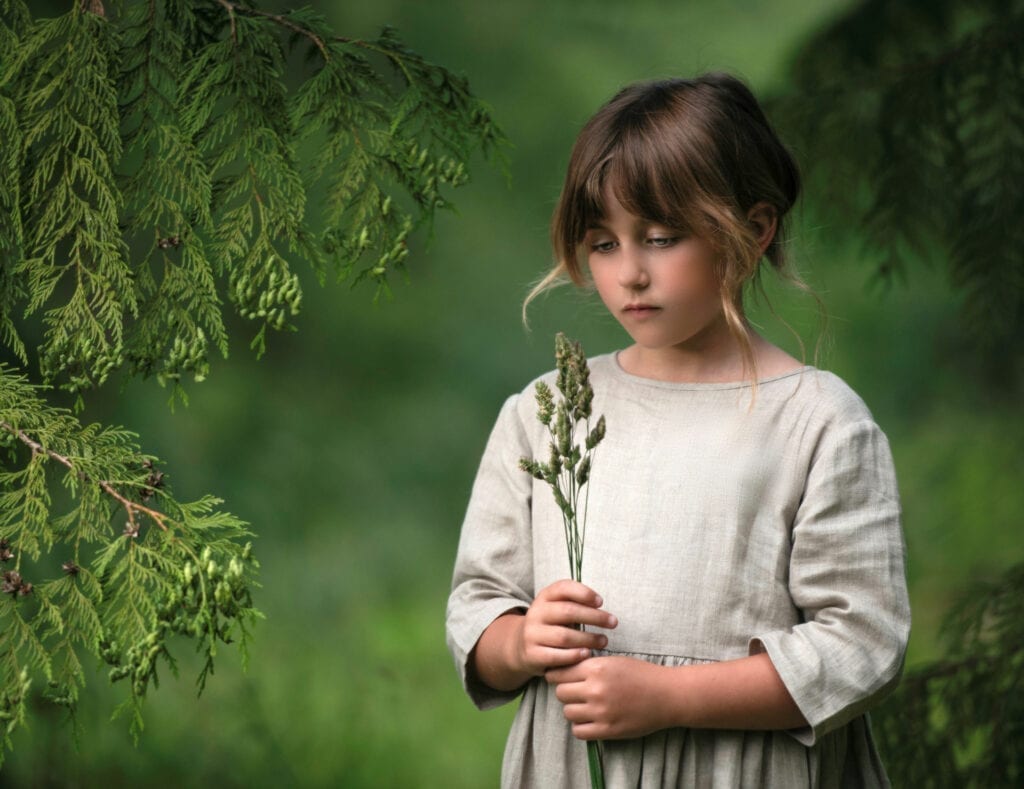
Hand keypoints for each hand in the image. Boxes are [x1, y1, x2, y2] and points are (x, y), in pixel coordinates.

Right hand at [512, 579, 617, 677]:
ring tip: (604, 641)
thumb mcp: (557, 607)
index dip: (584, 593)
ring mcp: (532, 634)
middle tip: (613, 622)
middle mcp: (536, 613)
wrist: (521, 646)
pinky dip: (575, 655)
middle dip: (594, 616)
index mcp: (544, 597)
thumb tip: (599, 604)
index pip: (563, 588)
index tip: (601, 602)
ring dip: (588, 639)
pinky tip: (587, 654)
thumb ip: (574, 602)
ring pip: (564, 636)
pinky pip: (557, 656)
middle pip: (568, 611)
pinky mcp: (532, 654)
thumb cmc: (551, 624)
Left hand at [546, 656, 670, 739]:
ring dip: (573, 709)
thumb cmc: (641, 674)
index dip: (558, 675)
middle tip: (577, 692)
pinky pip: (578, 731)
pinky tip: (591, 720)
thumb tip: (563, 669)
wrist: (667, 695)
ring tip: (586, 706)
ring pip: (567, 712)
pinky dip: (581, 726)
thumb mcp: (614, 661)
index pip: (560, 673)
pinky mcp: (607, 730)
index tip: (561, 678)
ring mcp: (600, 711)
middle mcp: (595, 689)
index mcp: (596, 668)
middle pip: (560, 693)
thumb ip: (589, 665)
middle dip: (566, 692)